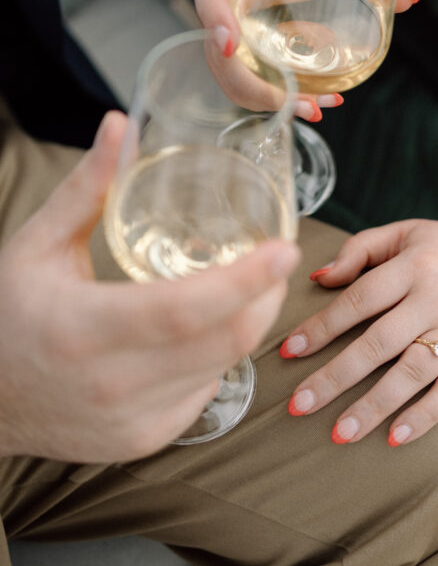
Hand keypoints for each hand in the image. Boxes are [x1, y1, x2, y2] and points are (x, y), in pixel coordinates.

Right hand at [0, 112, 298, 462]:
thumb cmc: (7, 316)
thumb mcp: (37, 247)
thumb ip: (86, 188)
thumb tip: (120, 125)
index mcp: (83, 328)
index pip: (184, 309)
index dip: (243, 281)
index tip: (283, 250)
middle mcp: (111, 383)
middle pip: (222, 342)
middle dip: (266, 298)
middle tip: (277, 262)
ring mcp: (131, 421)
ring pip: (221, 368)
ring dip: (246, 325)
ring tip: (247, 288)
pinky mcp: (141, 441)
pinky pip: (204, 394)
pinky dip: (217, 359)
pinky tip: (204, 332)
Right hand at [194, 0, 420, 119]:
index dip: (215, 20)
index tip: (232, 44)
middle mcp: (221, 12)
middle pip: (221, 56)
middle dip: (259, 87)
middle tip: (302, 101)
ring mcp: (226, 44)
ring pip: (234, 82)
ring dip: (273, 103)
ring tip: (319, 110)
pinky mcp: (240, 66)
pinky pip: (249, 90)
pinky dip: (278, 103)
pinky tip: (315, 106)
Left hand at [279, 219, 437, 445]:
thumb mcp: (408, 232)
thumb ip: (361, 249)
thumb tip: (319, 278)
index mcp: (414, 265)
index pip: (359, 299)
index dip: (322, 326)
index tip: (289, 352)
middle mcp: (437, 298)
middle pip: (378, 343)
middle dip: (335, 377)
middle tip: (298, 406)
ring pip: (413, 374)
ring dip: (374, 406)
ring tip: (339, 434)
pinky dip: (426, 416)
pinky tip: (395, 438)